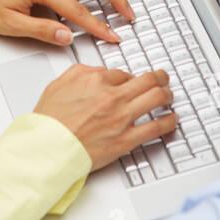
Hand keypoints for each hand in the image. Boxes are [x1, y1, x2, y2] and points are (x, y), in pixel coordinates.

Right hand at [33, 64, 175, 170]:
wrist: (48, 148)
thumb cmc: (50, 122)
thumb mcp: (58, 84)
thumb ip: (80, 72)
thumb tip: (97, 71)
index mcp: (96, 81)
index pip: (123, 73)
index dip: (130, 77)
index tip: (133, 81)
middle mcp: (112, 97)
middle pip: (148, 80)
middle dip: (160, 78)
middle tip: (163, 79)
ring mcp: (121, 118)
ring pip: (157, 98)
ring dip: (167, 95)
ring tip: (169, 96)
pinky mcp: (126, 140)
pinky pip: (155, 128)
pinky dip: (168, 122)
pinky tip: (172, 120)